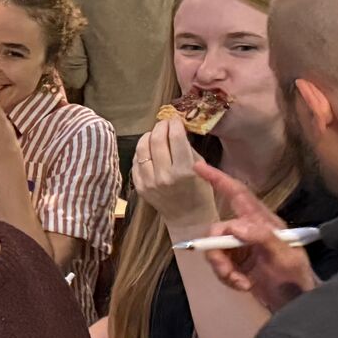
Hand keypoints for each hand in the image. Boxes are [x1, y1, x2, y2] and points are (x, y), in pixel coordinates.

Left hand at [133, 116, 214, 232]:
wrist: (188, 219)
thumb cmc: (200, 192)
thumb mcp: (202, 168)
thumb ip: (188, 148)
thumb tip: (177, 128)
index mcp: (185, 171)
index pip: (176, 137)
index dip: (174, 123)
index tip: (175, 118)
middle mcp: (164, 176)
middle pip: (156, 140)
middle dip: (161, 126)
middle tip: (164, 122)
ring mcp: (149, 182)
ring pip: (142, 149)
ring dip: (148, 136)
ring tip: (155, 133)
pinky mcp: (139, 187)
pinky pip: (136, 162)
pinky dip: (142, 152)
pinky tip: (149, 149)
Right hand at [193, 162, 317, 311]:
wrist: (296, 305)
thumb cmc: (296, 278)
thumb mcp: (285, 258)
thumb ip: (262, 238)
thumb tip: (234, 226)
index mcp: (264, 222)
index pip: (239, 195)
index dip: (219, 179)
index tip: (199, 166)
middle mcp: (249, 230)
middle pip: (218, 229)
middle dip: (216, 250)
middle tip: (226, 270)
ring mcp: (240, 247)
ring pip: (214, 249)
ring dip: (222, 268)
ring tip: (239, 282)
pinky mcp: (235, 264)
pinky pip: (218, 265)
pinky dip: (227, 278)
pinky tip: (243, 286)